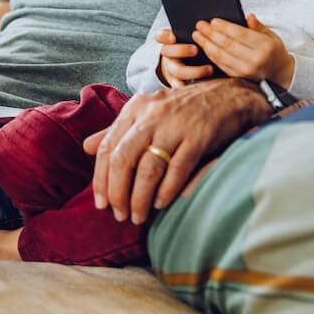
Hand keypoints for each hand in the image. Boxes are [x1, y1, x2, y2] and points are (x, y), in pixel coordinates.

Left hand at [82, 78, 271, 225]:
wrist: (229, 96)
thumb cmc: (183, 110)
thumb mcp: (147, 112)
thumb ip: (117, 131)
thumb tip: (85, 147)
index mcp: (135, 108)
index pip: (108, 148)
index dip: (101, 180)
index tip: (101, 204)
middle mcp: (152, 115)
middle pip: (123, 160)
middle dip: (118, 193)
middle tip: (120, 215)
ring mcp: (176, 126)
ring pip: (149, 169)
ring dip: (141, 199)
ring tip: (139, 216)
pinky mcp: (198, 138)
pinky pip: (177, 171)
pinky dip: (167, 191)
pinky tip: (162, 204)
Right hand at [156, 28, 212, 86]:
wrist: (180, 63)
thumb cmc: (188, 45)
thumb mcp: (185, 37)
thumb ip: (193, 32)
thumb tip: (208, 25)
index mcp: (168, 41)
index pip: (160, 36)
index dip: (165, 37)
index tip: (173, 37)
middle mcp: (168, 55)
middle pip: (168, 52)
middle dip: (181, 50)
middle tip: (196, 49)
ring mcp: (171, 69)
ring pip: (177, 71)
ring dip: (193, 70)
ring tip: (209, 69)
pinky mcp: (176, 81)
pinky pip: (179, 86)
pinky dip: (187, 87)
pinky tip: (199, 88)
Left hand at [192, 14, 294, 87]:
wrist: (278, 73)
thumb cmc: (273, 50)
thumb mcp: (270, 35)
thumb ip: (258, 26)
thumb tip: (248, 16)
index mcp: (265, 46)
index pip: (240, 35)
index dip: (225, 27)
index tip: (213, 21)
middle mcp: (255, 60)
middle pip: (228, 45)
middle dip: (211, 34)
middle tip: (200, 25)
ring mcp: (246, 70)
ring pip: (222, 56)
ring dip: (207, 44)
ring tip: (197, 35)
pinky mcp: (239, 77)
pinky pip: (221, 65)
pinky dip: (211, 55)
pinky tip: (204, 47)